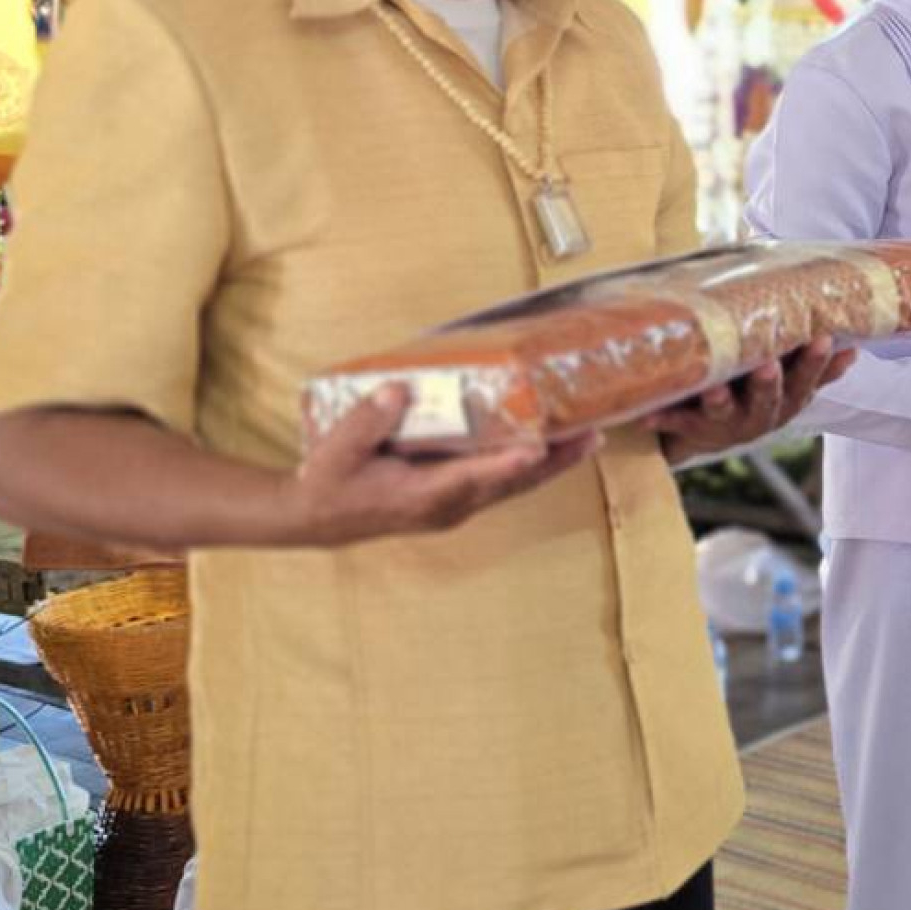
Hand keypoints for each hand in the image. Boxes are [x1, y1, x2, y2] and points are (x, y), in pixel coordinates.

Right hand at [281, 385, 599, 547]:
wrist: (317, 519)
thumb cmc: (329, 482)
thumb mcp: (338, 449)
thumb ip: (368, 421)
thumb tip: (398, 390)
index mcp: (423, 496)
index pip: (472, 478)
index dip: (506, 465)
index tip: (537, 450)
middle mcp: (448, 506)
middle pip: (511, 484)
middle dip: (553, 462)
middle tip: (593, 437)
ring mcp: (455, 506)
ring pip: (513, 487)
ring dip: (550, 466)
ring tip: (588, 441)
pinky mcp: (454, 499)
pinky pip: (500, 484)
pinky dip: (528, 467)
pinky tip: (548, 449)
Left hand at [645, 341, 855, 462]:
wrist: (709, 433)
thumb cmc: (753, 392)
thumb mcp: (788, 383)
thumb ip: (814, 367)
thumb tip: (851, 347)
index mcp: (786, 401)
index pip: (807, 381)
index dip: (817, 364)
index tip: (824, 339)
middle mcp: (760, 416)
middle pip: (769, 401)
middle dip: (769, 384)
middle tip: (769, 365)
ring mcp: (725, 424)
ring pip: (726, 414)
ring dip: (721, 402)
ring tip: (714, 390)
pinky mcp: (692, 429)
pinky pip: (678, 423)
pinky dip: (665, 419)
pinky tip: (649, 414)